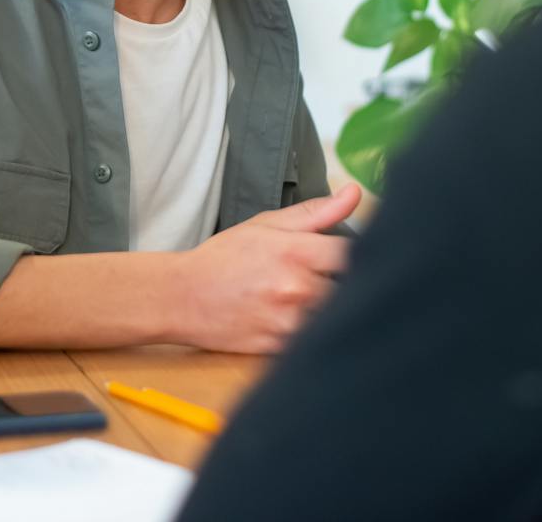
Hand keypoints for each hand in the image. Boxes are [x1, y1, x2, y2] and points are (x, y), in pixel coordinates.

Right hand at [173, 183, 361, 353]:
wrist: (183, 297)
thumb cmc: (225, 257)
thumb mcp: (267, 225)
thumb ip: (315, 212)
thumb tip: (355, 192)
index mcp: (297, 252)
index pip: (354, 254)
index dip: (358, 256)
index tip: (346, 259)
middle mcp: (297, 288)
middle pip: (351, 289)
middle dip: (345, 284)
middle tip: (329, 281)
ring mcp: (289, 322)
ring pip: (334, 317)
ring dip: (331, 310)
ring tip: (309, 301)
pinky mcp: (281, 348)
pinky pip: (315, 341)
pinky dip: (313, 333)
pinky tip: (296, 320)